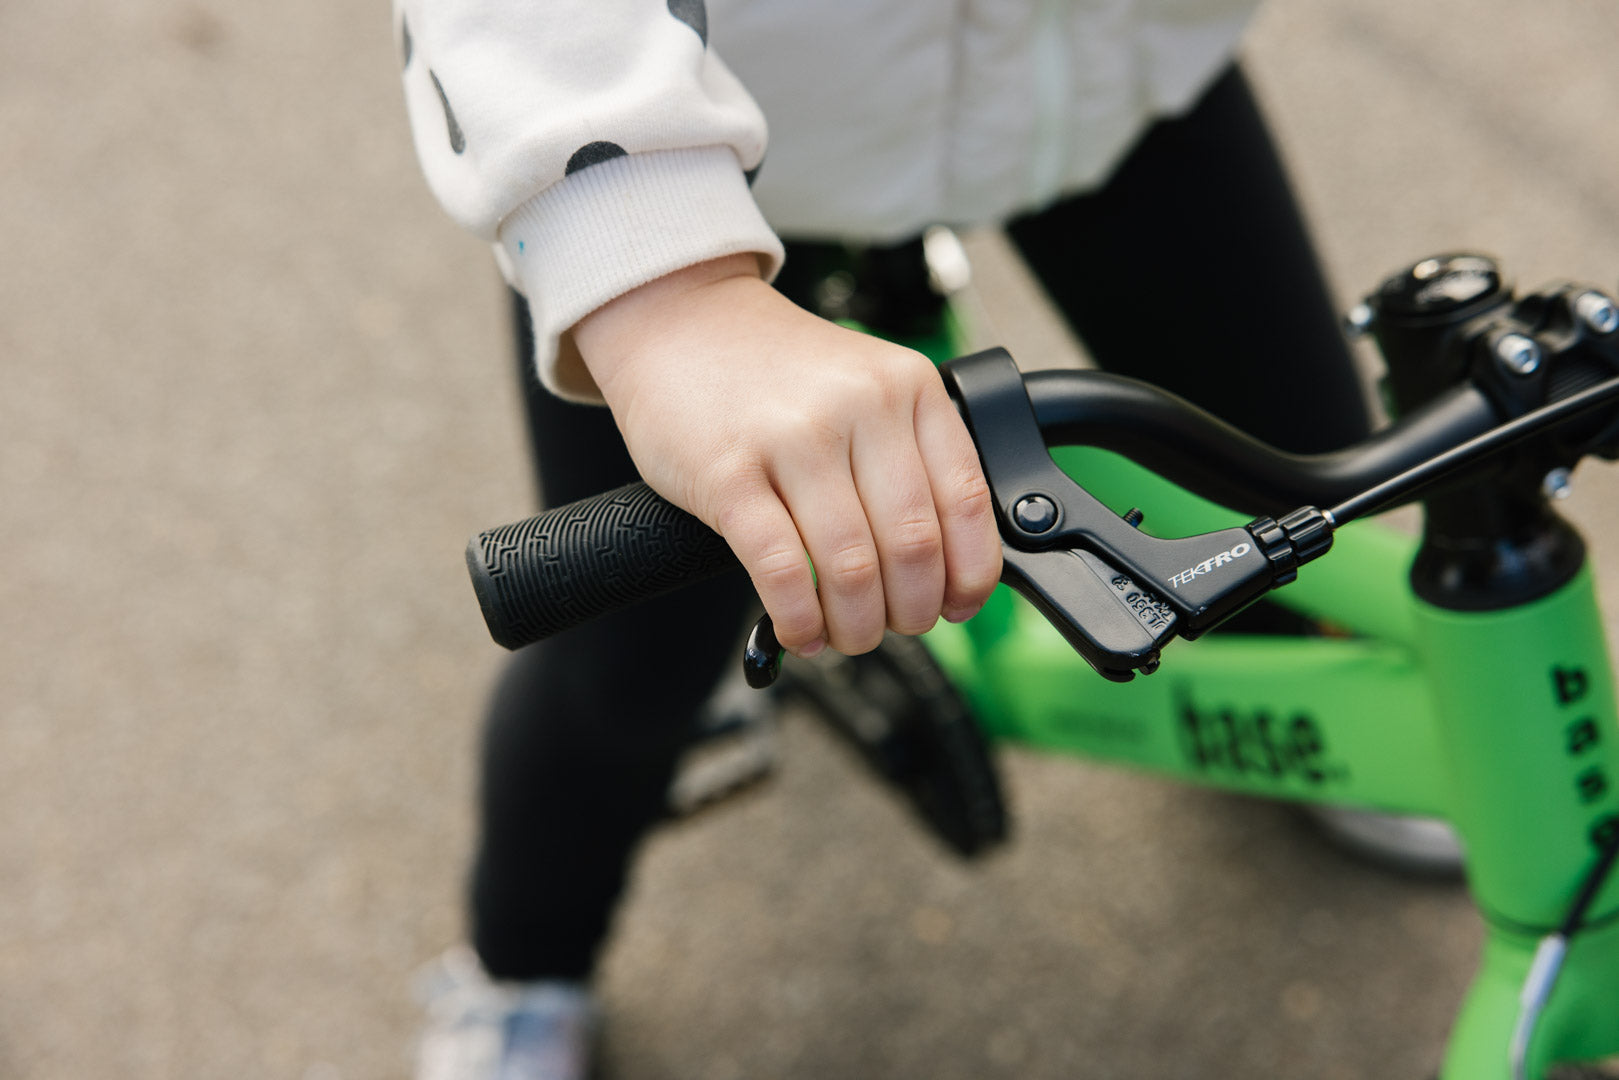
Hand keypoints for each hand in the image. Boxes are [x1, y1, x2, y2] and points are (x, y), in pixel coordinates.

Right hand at [573, 254, 1001, 657]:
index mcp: (910, 387)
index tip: (957, 606)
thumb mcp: (867, 386)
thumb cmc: (775, 373)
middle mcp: (860, 406)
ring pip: (852, 568)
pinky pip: (782, 570)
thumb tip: (948, 566)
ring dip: (856, 626)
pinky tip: (798, 631)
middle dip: (911, 611)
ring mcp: (792, 438)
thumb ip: (911, 455)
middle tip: (894, 626)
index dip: (969, 575)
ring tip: (845, 634)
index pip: (966, 502)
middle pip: (913, 546)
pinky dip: (799, 619)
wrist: (680, 321)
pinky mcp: (727, 474)